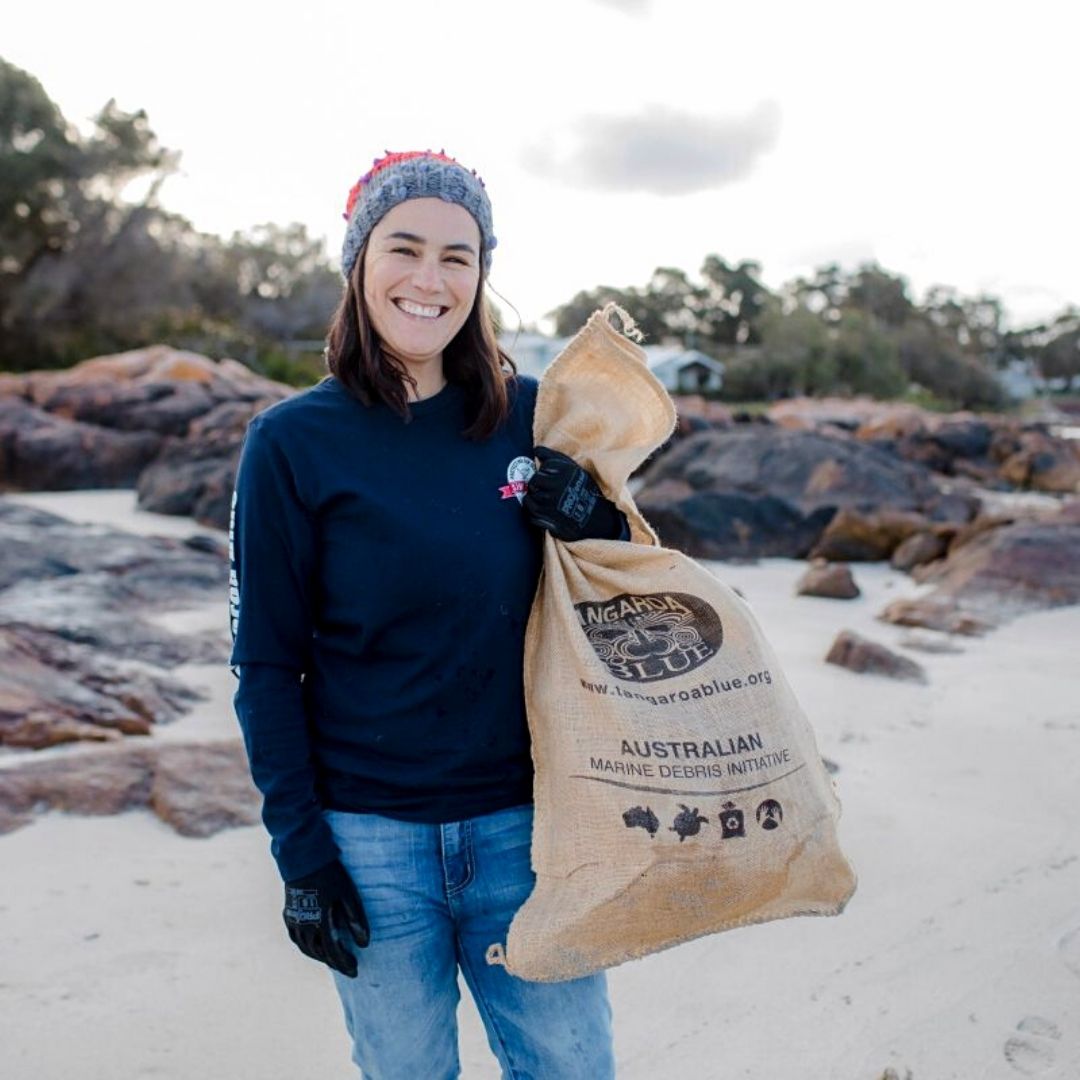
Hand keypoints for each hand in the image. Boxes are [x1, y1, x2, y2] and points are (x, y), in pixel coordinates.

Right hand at [283, 859, 368, 977]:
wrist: (303, 859)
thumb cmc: (329, 875)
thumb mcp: (346, 894)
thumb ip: (355, 919)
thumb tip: (364, 944)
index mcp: (320, 923)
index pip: (333, 953)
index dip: (344, 964)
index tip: (355, 972)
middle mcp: (304, 927)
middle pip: (319, 953)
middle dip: (334, 962)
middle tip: (346, 967)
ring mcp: (294, 921)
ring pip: (306, 948)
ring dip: (319, 956)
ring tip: (332, 959)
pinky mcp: (288, 914)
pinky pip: (296, 938)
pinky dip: (305, 946)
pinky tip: (311, 946)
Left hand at [522, 446, 626, 542]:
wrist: (598, 518)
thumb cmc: (585, 490)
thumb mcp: (574, 469)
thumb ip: (554, 457)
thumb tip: (535, 449)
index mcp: (564, 472)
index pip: (543, 468)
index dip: (544, 473)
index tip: (550, 478)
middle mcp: (556, 487)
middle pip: (534, 482)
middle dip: (536, 486)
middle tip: (544, 490)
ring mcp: (551, 505)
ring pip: (530, 499)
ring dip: (534, 499)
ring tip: (545, 501)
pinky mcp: (549, 521)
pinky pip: (532, 515)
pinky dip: (534, 514)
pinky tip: (543, 512)